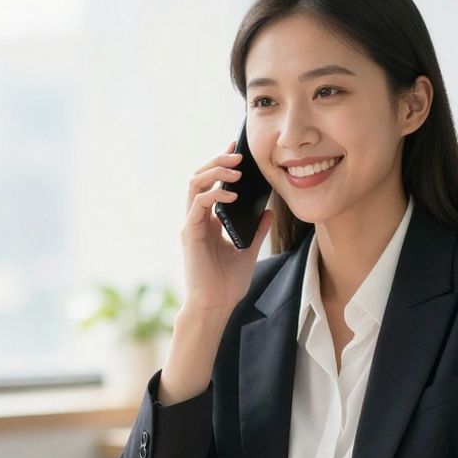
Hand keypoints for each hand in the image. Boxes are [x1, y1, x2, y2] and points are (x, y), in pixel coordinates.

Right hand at [179, 142, 273, 313]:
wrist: (216, 306)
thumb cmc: (227, 283)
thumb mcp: (248, 250)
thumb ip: (257, 230)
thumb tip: (268, 211)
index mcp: (207, 222)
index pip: (209, 184)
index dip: (221, 164)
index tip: (237, 151)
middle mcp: (196, 220)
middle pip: (199, 177)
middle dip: (218, 161)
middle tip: (238, 155)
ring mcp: (191, 225)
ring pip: (194, 184)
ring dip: (215, 172)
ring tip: (236, 170)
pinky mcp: (189, 233)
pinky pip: (198, 204)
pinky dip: (215, 194)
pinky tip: (232, 195)